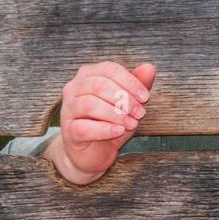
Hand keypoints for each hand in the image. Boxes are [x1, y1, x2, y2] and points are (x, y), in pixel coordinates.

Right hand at [45, 61, 156, 184]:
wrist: (94, 152)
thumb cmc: (111, 122)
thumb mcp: (128, 102)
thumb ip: (137, 85)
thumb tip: (149, 67)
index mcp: (88, 75)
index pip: (109, 69)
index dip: (130, 82)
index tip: (145, 97)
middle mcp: (74, 88)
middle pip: (99, 85)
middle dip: (124, 99)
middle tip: (140, 113)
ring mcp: (68, 109)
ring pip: (90, 104)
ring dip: (116, 114)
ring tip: (132, 123)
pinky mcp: (68, 131)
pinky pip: (85, 127)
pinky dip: (105, 129)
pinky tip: (119, 131)